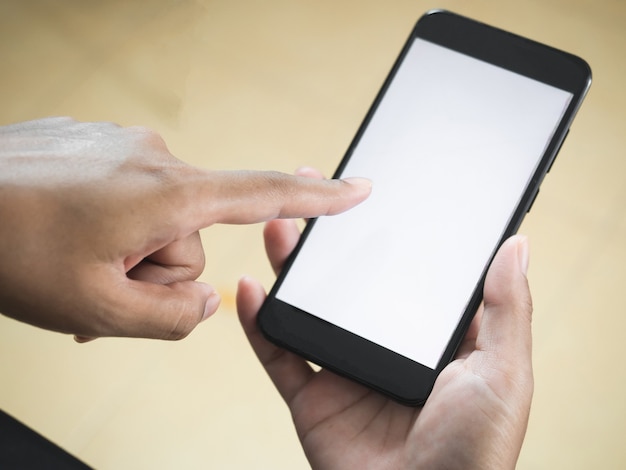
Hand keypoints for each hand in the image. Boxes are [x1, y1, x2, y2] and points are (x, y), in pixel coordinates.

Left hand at [0, 117, 370, 339]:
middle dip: (155, 270)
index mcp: (166, 195)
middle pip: (194, 238)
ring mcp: (127, 148)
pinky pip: (132, 198)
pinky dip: (112, 227)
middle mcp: (156, 160)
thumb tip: (206, 299)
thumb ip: (174, 317)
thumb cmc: (5, 247)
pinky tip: (71, 239)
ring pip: (160, 222)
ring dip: (128, 252)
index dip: (319, 198)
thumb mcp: (97, 310)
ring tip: (78, 264)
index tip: (358, 189)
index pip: (264, 195)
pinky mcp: (104, 146)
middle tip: (102, 284)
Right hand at [237, 211, 532, 467]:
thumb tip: (516, 246)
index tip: (372, 195)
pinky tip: (251, 288)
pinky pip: (279, 354)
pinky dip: (259, 323)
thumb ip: (506, 309)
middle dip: (329, 241)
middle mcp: (384, 348)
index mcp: (428, 338)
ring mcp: (345, 371)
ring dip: (291, 268)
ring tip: (280, 225)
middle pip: (347, 285)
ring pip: (309, 309)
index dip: (387, 233)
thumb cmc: (475, 451)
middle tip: (314, 193)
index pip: (403, 273)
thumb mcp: (503, 372)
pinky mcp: (312, 398)